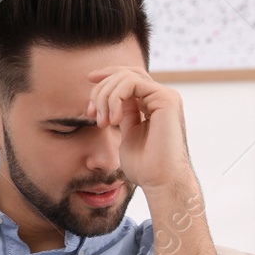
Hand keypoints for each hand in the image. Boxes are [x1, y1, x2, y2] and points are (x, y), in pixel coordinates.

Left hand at [85, 65, 193, 192]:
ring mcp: (165, 96)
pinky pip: (132, 83)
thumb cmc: (145, 167)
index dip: (107, 75)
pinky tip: (113, 121)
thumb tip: (110, 99)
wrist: (160, 181)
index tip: (88, 80)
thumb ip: (123, 114)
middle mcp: (161, 97)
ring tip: (102, 123)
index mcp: (153, 104)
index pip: (129, 77)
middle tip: (91, 114)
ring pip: (126, 76)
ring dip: (105, 96)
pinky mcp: (166, 99)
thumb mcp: (128, 134)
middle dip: (101, 88)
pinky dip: (115, 98)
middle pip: (125, 73)